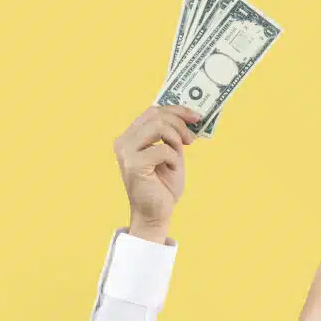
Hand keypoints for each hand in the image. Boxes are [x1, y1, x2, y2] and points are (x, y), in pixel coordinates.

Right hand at [114, 105, 199, 243]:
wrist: (157, 211)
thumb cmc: (163, 183)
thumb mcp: (171, 152)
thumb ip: (172, 134)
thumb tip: (189, 114)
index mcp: (131, 136)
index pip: (152, 111)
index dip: (177, 110)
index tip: (196, 116)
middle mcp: (124, 141)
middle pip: (156, 115)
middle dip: (180, 123)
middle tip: (191, 140)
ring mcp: (126, 152)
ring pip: (159, 127)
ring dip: (176, 139)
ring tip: (180, 154)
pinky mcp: (134, 165)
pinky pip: (163, 149)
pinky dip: (174, 158)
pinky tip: (171, 169)